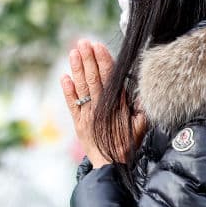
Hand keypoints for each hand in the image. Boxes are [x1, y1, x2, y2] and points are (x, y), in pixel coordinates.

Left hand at [61, 40, 146, 168]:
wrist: (111, 165)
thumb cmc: (128, 144)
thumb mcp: (141, 126)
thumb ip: (140, 108)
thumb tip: (140, 91)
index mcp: (117, 106)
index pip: (110, 79)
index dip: (103, 61)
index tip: (98, 46)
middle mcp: (101, 108)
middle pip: (93, 79)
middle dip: (88, 59)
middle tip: (83, 42)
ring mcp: (88, 115)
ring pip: (82, 87)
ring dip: (77, 68)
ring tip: (73, 52)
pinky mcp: (79, 123)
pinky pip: (72, 104)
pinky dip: (67, 91)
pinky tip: (64, 77)